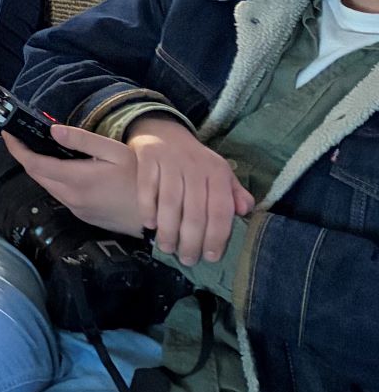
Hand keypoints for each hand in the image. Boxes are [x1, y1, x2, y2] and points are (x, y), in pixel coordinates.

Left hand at [6, 121, 252, 266]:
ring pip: (49, 187)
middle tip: (21, 137)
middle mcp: (71, 198)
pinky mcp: (86, 217)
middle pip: (38, 176)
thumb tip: (52, 130)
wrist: (162, 219)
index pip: (34, 164)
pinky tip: (62, 168)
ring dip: (40, 169)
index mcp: (75, 179)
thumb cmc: (141, 180)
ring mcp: (78, 210)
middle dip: (25, 156)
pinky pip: (62, 196)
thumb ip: (82, 140)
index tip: (8, 133)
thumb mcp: (115, 152)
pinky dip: (54, 180)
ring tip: (39, 148)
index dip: (17, 148)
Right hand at [126, 114, 254, 265]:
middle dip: (191, 240)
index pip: (220, 210)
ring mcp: (170, 161)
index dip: (217, 236)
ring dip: (168, 230)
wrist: (164, 131)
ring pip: (170, 202)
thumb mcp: (219, 173)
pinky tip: (149, 224)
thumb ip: (234, 193)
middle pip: (194, 211)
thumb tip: (245, 212)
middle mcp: (195, 166)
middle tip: (187, 259)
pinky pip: (147, 187)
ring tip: (167, 248)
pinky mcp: (148, 156)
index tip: (211, 257)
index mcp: (217, 172)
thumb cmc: (195, 161)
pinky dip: (148, 208)